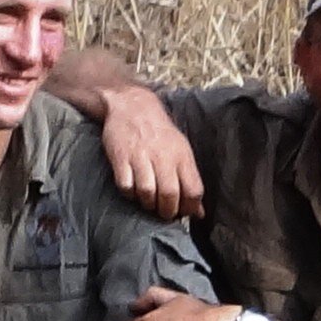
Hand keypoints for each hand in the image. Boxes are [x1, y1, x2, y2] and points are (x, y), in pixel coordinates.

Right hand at [97, 86, 204, 219]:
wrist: (133, 107)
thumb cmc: (159, 134)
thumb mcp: (181, 151)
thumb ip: (190, 181)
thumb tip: (199, 212)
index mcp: (182, 156)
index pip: (193, 190)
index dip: (190, 208)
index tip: (184, 212)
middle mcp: (163, 156)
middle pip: (170, 195)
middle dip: (167, 211)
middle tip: (164, 213)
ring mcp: (140, 157)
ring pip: (147, 192)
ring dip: (148, 204)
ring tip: (148, 202)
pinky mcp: (121, 158)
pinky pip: (126, 186)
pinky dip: (129, 194)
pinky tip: (133, 190)